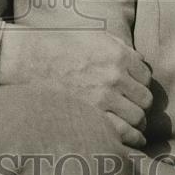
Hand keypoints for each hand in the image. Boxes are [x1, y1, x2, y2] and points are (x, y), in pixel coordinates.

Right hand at [0, 24, 152, 147]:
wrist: (29, 59)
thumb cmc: (58, 45)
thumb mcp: (93, 36)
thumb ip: (120, 47)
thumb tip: (140, 61)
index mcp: (118, 54)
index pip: (145, 75)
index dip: (140, 82)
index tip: (133, 88)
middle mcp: (115, 76)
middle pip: (145, 98)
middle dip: (140, 102)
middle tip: (134, 107)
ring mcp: (104, 98)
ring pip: (138, 116)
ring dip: (138, 121)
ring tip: (134, 124)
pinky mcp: (92, 116)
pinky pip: (124, 133)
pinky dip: (133, 138)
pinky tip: (134, 138)